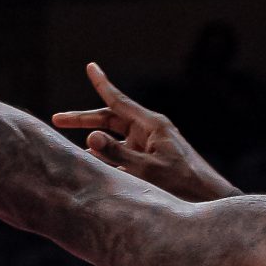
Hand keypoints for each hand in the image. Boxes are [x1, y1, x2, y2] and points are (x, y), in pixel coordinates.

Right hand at [52, 62, 233, 202]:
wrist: (208, 199)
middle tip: (57, 120)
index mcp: (152, 125)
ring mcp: (150, 146)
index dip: (101, 84)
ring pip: (114, 141)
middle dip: (84, 121)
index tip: (90, 66)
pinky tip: (98, 173)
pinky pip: (123, 157)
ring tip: (76, 158)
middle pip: (110, 120)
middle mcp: (149, 131)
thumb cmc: (182, 184)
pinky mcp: (151, 161)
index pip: (119, 101)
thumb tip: (90, 138)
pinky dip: (108, 162)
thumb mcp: (147, 169)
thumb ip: (118, 154)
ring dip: (96, 148)